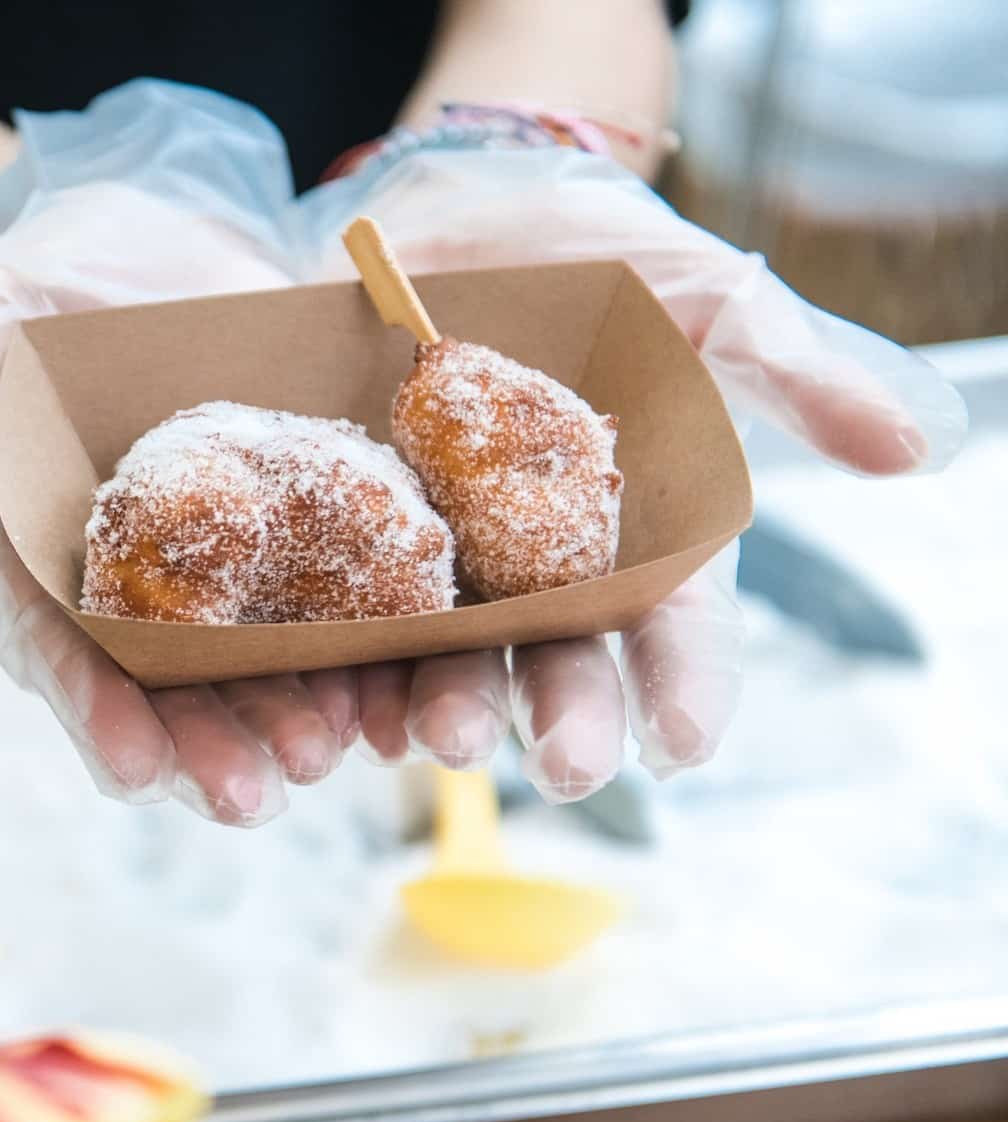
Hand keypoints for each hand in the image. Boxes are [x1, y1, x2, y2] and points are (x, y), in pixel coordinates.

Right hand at [0, 187, 354, 825]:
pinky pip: (331, 598)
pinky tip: (393, 687)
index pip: (59, 649)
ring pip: (253, 663)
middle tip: (252, 798)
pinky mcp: (295, 524)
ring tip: (329, 757)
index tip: (131, 769)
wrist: (159, 243)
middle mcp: (133, 583)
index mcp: (45, 556)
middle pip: (165, 685)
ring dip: (291, 718)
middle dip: (205, 746)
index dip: (92, 710)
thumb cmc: (50, 282)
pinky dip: (360, 647)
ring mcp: (219, 562)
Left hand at [303, 146, 966, 796]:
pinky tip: (350, 709)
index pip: (674, 628)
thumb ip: (792, 369)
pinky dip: (349, 672)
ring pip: (453, 661)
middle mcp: (543, 575)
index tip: (683, 741)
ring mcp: (447, 567)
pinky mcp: (353, 545)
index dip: (685, 685)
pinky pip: (352, 625)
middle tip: (564, 766)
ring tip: (437, 740)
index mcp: (637, 539)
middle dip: (564, 716)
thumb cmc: (588, 258)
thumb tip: (913, 444)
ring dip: (447, 708)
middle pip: (561, 664)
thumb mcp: (698, 297)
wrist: (442, 214)